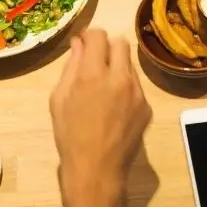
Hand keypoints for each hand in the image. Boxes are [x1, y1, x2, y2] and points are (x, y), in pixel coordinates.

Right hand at [50, 30, 151, 192]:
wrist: (96, 171)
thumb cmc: (70, 136)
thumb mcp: (59, 99)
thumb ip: (70, 67)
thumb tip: (78, 44)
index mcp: (92, 74)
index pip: (98, 35)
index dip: (90, 37)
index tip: (84, 46)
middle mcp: (118, 78)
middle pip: (120, 42)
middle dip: (108, 47)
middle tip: (97, 64)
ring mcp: (137, 93)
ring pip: (130, 64)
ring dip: (118, 68)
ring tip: (106, 90)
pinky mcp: (147, 107)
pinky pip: (137, 86)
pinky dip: (126, 89)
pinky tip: (116, 109)